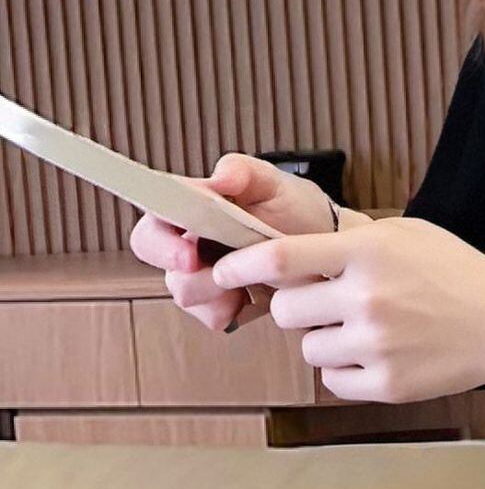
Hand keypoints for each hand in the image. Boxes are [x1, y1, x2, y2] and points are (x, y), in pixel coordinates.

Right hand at [127, 153, 341, 333]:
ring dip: (216, 292)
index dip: (161, 237)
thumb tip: (221, 175)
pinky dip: (232, 311)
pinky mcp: (218, 301)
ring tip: (254, 282)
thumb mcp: (277, 185)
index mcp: (193, 201)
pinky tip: (257, 298)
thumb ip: (247, 172)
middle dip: (184, 271)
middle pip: (153, 254)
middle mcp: (187, 235)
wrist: (327, 250)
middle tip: (221, 277)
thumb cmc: (297, 210)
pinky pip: (210, 316)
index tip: (190, 254)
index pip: (154, 211)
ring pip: (184, 291)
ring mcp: (199, 271)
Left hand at [210, 215, 484, 403]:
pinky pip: (332, 380)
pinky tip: (377, 355)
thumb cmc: (458, 274)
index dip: (240, 264)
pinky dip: (345, 370)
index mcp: (369, 253)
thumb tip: (286, 243)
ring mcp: (376, 345)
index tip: (221, 269)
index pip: (281, 258)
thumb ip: (349, 238)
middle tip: (324, 305)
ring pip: (307, 348)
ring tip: (364, 331)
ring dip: (323, 341)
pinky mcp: (386, 385)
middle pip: (284, 310)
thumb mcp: (407, 235)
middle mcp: (368, 298)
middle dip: (294, 308)